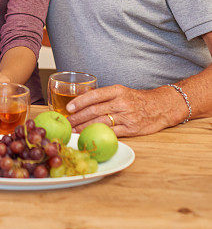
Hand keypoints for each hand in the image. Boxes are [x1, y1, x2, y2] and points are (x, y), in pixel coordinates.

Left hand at [66, 84, 180, 136]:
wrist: (161, 107)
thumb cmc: (138, 99)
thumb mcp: (122, 92)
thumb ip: (106, 97)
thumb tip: (83, 103)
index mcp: (118, 91)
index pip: (95, 95)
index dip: (80, 101)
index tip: (68, 108)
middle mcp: (122, 103)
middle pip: (95, 110)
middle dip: (78, 117)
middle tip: (66, 122)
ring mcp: (127, 117)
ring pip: (101, 123)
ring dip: (84, 128)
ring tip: (73, 131)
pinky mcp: (131, 130)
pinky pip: (112, 133)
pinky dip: (99, 135)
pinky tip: (90, 137)